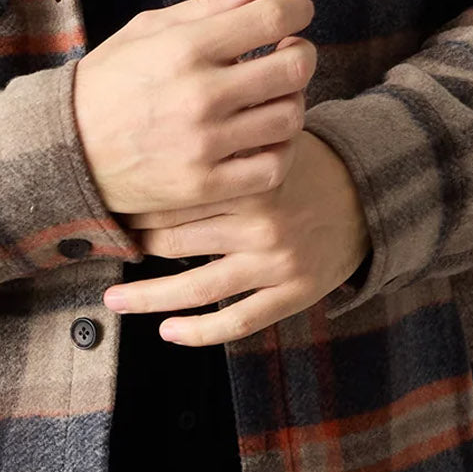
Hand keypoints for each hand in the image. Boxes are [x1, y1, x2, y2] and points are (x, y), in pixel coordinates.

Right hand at [72, 0, 315, 215]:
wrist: (65, 150)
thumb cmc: (109, 82)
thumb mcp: (146, 31)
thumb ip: (207, 9)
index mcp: (184, 48)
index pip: (270, 19)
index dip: (297, 10)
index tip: (297, 12)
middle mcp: (199, 94)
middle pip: (293, 68)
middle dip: (303, 54)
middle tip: (292, 53)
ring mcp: (204, 144)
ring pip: (290, 118)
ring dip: (292, 102)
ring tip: (274, 96)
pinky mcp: (204, 185)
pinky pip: (273, 168)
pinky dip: (280, 151)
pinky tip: (266, 138)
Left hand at [103, 126, 371, 346]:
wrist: (369, 193)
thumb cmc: (302, 163)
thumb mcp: (264, 139)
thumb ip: (218, 143)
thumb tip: (146, 146)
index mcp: (248, 179)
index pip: (172, 196)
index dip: (133, 204)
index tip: (107, 206)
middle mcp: (260, 222)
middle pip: (174, 240)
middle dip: (133, 245)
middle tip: (103, 249)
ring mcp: (276, 262)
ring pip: (196, 288)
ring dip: (147, 298)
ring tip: (113, 300)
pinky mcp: (294, 293)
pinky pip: (237, 321)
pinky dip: (198, 332)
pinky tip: (167, 331)